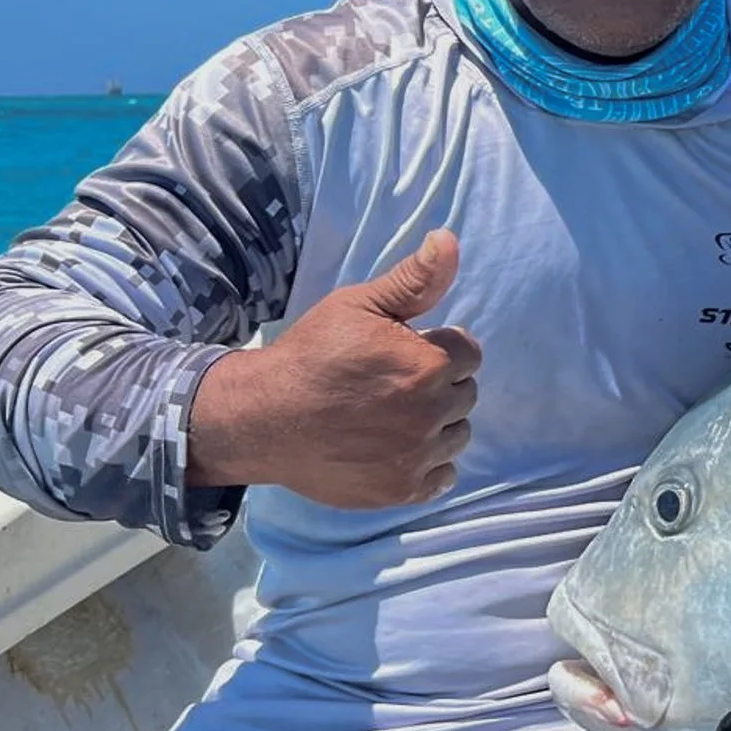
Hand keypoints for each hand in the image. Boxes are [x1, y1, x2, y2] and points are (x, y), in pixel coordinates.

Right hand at [186, 230, 481, 506]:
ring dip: (437, 425)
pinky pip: (443, 475)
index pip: (469, 353)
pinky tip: (397, 449)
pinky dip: (428, 464)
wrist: (261, 418)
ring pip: (457, 435)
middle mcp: (429, 414)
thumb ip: (413, 280)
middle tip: (393, 384)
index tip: (406, 351)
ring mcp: (416, 457)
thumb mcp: (358, 305)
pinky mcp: (402, 490)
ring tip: (392, 415)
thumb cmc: (310, 355)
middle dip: (439, 385)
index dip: (439, 348)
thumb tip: (448, 240)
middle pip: (465, 394)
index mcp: (428, 366)